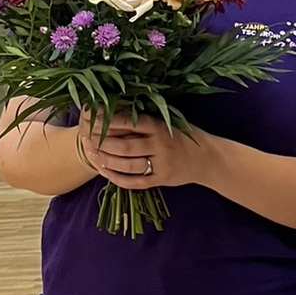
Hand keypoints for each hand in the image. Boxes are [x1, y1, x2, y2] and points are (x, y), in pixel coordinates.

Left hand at [78, 111, 203, 189]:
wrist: (209, 159)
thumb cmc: (185, 137)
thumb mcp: (169, 122)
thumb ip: (145, 120)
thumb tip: (112, 112)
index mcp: (160, 126)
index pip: (128, 122)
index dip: (107, 122)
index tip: (90, 119)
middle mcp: (160, 144)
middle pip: (124, 145)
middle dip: (102, 143)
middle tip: (86, 140)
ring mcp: (161, 163)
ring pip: (127, 165)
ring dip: (107, 161)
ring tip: (93, 155)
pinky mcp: (162, 179)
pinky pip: (135, 182)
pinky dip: (118, 179)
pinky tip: (105, 173)